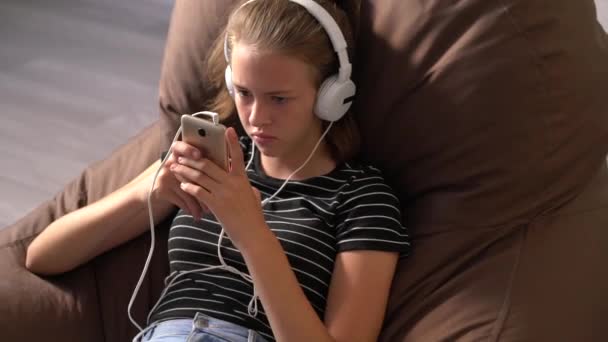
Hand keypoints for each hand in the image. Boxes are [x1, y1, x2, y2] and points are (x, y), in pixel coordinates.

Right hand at [145, 140, 208, 219]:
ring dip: (199, 202)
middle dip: (203, 185)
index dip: (188, 149)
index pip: (179, 146)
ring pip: (186, 189)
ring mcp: (164, 177)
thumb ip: (202, 164)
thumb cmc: (182, 177)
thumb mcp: (188, 167)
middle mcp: (169, 163)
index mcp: (177, 154)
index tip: (199, 155)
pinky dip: (190, 208)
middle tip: (216, 194)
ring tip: (208, 211)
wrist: (156, 190)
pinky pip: (180, 200)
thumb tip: (227, 164)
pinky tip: (197, 214)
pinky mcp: (162, 191)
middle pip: (187, 171)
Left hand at [170, 127, 266, 245]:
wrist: (252, 234)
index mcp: (242, 179)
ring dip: (185, 170)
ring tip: (176, 167)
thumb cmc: (253, 216)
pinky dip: (188, 187)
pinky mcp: (215, 205)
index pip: (237, 156)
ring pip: (200, 177)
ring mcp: (223, 194)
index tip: (227, 130)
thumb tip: (241, 181)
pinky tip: (182, 185)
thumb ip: (245, 185)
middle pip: (208, 165)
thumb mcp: (253, 196)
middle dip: (192, 159)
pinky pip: (198, 192)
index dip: (232, 142)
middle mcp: (232, 183)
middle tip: (181, 154)